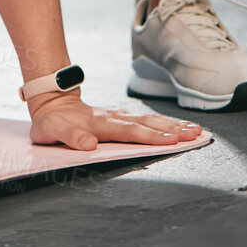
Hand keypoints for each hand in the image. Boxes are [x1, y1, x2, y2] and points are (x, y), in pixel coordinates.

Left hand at [26, 88, 202, 150]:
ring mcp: (120, 116)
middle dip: (172, 129)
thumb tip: (89, 144)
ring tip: (196, 130)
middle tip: (195, 135)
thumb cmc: (52, 122)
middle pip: (147, 124)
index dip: (150, 136)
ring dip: (174, 125)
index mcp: (99, 124)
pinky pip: (147, 120)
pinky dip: (166, 123)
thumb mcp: (51, 132)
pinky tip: (180, 127)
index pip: (129, 131)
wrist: (53, 102)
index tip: (170, 140)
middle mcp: (114, 118)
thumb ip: (69, 137)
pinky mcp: (123, 117)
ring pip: (151, 120)